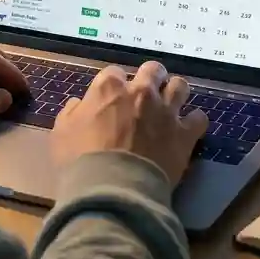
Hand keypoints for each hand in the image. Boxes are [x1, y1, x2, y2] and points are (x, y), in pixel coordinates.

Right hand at [51, 61, 209, 185]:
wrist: (111, 188)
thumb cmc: (79, 161)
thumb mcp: (60, 134)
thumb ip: (71, 114)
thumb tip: (78, 104)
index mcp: (109, 88)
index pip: (114, 72)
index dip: (114, 85)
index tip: (113, 99)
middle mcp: (141, 92)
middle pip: (153, 70)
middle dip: (151, 78)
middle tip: (147, 94)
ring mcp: (166, 111)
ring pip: (180, 86)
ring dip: (175, 93)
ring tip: (170, 106)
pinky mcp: (185, 133)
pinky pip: (199, 118)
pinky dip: (194, 122)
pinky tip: (188, 130)